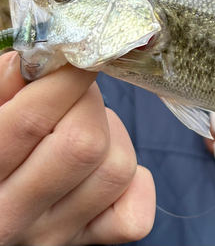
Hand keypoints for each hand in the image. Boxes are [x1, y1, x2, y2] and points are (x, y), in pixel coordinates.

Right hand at [0, 52, 155, 244]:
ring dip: (112, 136)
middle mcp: (13, 216)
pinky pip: (133, 214)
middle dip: (89, 103)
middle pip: (86, 144)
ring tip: (84, 129)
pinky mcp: (86, 242)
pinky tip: (102, 168)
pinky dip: (133, 184)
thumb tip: (43, 57)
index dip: (68, 77)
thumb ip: (4, 87)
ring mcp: (53, 236)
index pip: (35, 119)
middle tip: (75, 95)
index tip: (78, 55)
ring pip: (118, 169)